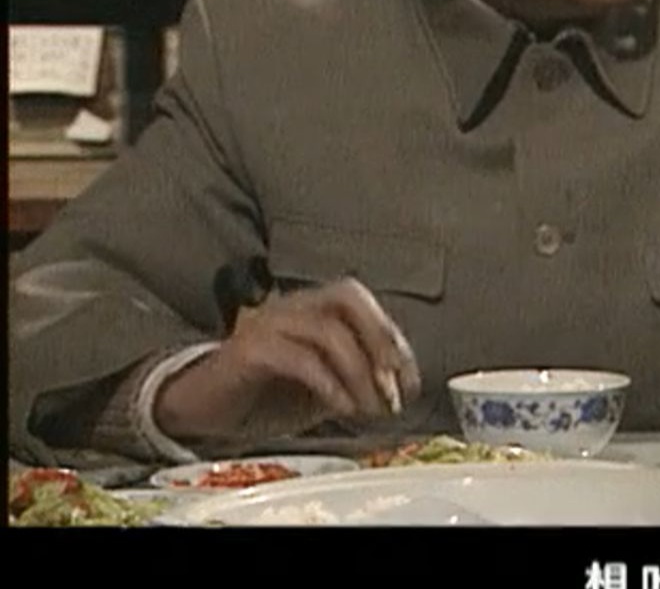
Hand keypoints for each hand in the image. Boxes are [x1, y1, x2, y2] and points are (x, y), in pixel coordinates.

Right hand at [155, 276, 421, 442]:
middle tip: (395, 384)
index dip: (392, 340)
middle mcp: (292, 307)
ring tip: (372, 408)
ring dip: (359, 372)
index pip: (362, 305)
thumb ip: (356, 380)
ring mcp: (269, 324)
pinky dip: (329, 383)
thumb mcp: (322, 389)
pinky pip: (298, 358)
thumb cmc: (262, 396)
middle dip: (380, 338)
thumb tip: (398, 389)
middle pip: (347, 296)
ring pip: (327, 330)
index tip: (410, 382)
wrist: (200, 411)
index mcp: (312, 309)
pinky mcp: (249, 350)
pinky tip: (343, 407)